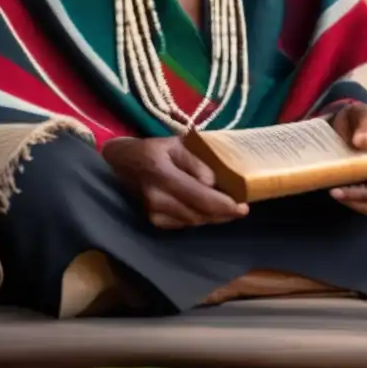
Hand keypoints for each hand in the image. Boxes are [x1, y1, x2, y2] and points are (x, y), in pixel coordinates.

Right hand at [102, 136, 248, 228]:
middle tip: (242, 209)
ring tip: (229, 208)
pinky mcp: (153, 221)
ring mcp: (153, 213)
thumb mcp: (177, 143)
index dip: (225, 205)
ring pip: (194, 221)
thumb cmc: (155, 149)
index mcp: (162, 173)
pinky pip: (185, 223)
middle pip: (199, 214)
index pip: (200, 197)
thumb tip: (213, 183)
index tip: (244, 205)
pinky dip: (200, 218)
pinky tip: (209, 210)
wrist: (123, 163)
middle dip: (224, 213)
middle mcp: (157, 198)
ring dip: (214, 217)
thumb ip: (197, 162)